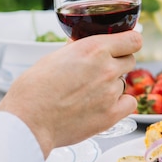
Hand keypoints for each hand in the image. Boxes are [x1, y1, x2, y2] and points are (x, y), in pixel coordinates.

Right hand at [0, 31, 141, 157]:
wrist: (28, 121)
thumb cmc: (34, 89)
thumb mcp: (54, 57)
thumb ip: (77, 49)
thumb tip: (86, 44)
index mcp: (94, 48)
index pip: (133, 40)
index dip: (129, 43)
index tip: (124, 47)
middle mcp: (106, 68)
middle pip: (130, 60)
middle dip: (117, 63)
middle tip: (99, 72)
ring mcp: (111, 92)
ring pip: (124, 83)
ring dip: (113, 85)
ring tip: (90, 93)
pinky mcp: (111, 114)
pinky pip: (130, 103)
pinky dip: (121, 104)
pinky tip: (105, 105)